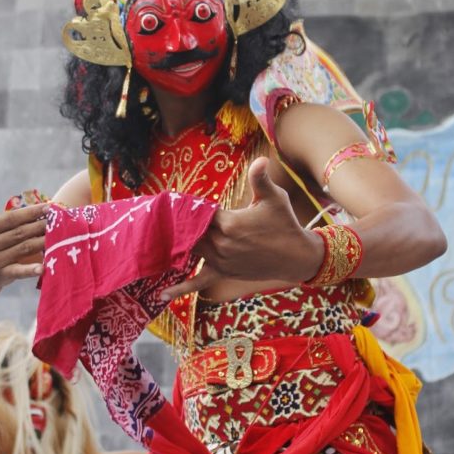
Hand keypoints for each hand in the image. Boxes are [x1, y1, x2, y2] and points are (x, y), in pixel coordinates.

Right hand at [0, 168, 48, 287]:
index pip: (10, 219)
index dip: (30, 213)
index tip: (49, 207)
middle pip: (19, 233)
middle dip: (41, 225)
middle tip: (60, 219)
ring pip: (23, 249)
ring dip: (43, 242)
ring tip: (61, 235)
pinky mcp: (0, 276)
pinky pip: (18, 272)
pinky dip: (31, 270)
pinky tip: (44, 267)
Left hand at [161, 157, 323, 299]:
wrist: (295, 256)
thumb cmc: (285, 223)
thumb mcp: (274, 198)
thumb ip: (261, 178)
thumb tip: (261, 159)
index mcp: (229, 222)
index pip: (200, 211)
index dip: (190, 205)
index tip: (174, 199)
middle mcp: (221, 243)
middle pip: (191, 230)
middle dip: (178, 223)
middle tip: (160, 215)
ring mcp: (220, 260)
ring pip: (190, 250)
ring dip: (176, 244)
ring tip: (157, 237)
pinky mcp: (223, 272)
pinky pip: (198, 281)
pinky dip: (181, 288)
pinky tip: (162, 294)